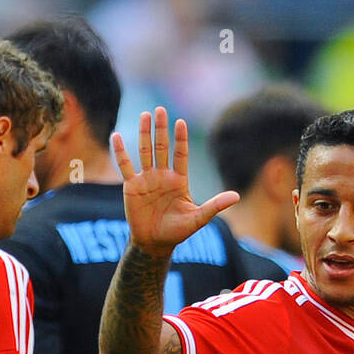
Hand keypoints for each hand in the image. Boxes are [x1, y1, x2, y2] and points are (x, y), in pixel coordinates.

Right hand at [111, 107, 238, 257]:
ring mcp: (146, 179)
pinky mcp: (131, 186)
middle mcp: (162, 176)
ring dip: (145, 133)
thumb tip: (237, 196)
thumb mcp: (198, 218)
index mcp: (179, 180)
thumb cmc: (177, 232)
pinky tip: (117, 135)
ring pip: (144, 151)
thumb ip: (215, 206)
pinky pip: (125, 165)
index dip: (180, 139)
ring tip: (145, 115)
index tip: (181, 123)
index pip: (180, 154)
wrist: (154, 243)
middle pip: (161, 147)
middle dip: (161, 129)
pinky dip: (120, 151)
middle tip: (160, 109)